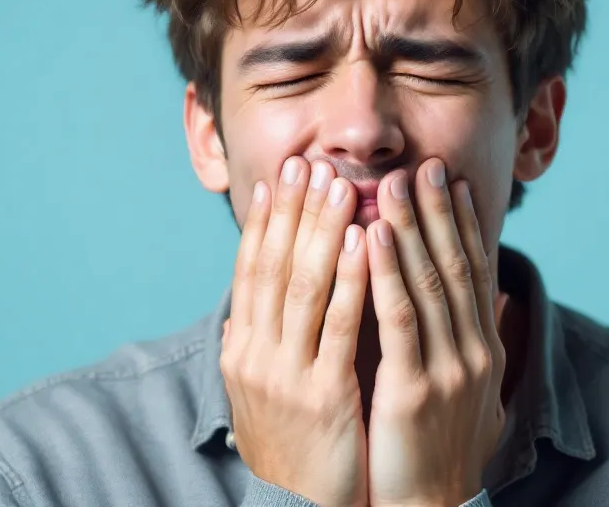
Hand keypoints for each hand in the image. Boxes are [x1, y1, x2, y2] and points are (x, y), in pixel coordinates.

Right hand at [221, 156, 371, 506]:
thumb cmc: (295, 445)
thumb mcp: (268, 386)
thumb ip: (270, 337)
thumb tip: (264, 290)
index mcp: (241, 350)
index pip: (251, 270)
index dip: (265, 221)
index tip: (280, 177)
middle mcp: (254, 356)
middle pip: (274, 267)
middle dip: (293, 212)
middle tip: (310, 163)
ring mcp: (285, 376)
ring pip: (304, 288)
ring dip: (322, 231)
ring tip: (339, 186)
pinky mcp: (323, 396)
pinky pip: (340, 327)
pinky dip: (352, 279)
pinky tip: (367, 243)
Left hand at [365, 158, 506, 506]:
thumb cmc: (439, 451)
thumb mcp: (470, 394)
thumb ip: (480, 344)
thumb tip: (500, 305)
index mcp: (483, 349)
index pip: (475, 271)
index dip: (464, 224)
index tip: (451, 181)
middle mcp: (475, 351)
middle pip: (457, 265)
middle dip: (439, 212)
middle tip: (424, 164)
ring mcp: (449, 369)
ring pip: (431, 282)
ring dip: (412, 226)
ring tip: (393, 182)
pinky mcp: (415, 389)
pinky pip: (399, 318)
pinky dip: (387, 271)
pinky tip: (373, 235)